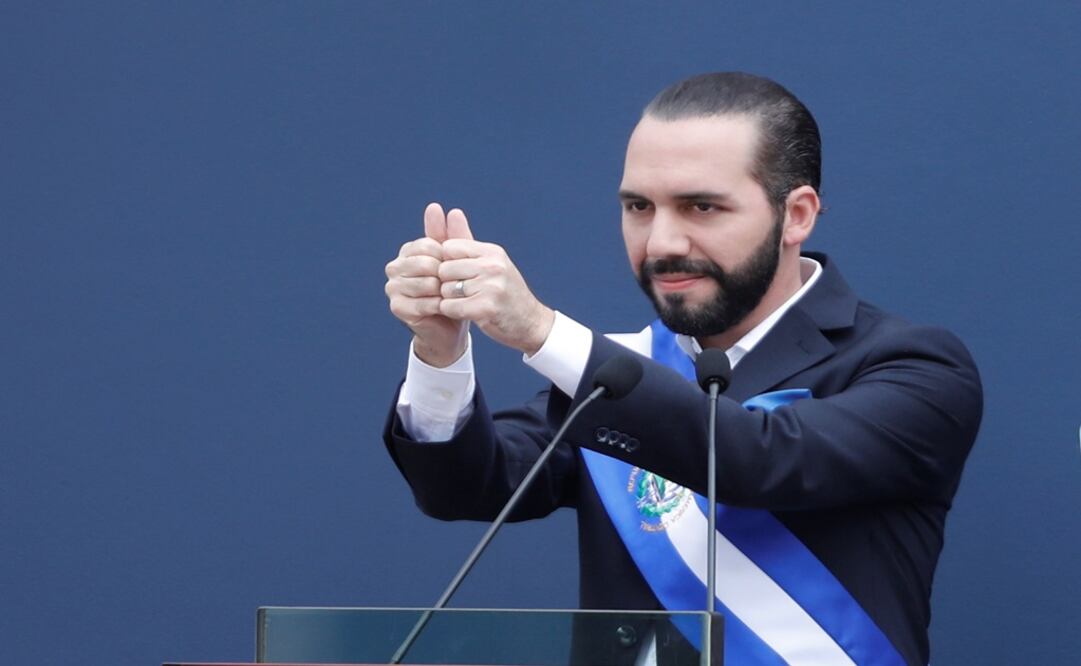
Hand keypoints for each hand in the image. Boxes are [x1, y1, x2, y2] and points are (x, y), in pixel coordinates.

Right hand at [384, 203, 471, 366]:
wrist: (452, 323)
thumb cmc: (454, 288)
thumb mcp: (455, 259)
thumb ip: (448, 234)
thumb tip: (434, 206)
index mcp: (407, 252)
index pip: (427, 244)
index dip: (446, 256)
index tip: (457, 267)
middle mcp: (395, 268)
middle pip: (423, 262)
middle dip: (444, 274)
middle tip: (455, 284)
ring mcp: (393, 288)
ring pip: (424, 283)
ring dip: (444, 291)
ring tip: (451, 296)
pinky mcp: (397, 308)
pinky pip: (423, 303)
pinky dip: (439, 306)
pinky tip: (447, 307)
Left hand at [436, 213, 554, 355]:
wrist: (531, 323)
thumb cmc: (506, 293)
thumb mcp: (492, 264)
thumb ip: (470, 246)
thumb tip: (452, 212)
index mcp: (492, 252)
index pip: (449, 247)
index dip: (445, 262)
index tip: (454, 275)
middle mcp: (492, 266)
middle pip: (444, 269)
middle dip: (445, 282)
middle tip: (459, 292)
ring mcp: (491, 287)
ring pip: (446, 289)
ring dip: (449, 299)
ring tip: (465, 302)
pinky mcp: (486, 308)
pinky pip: (451, 306)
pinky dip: (452, 312)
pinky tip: (465, 313)